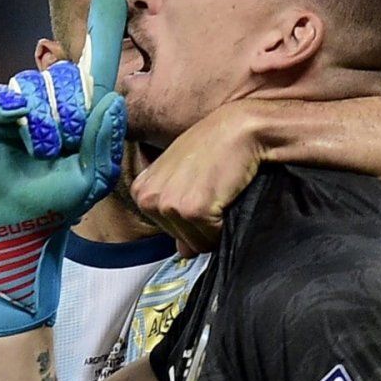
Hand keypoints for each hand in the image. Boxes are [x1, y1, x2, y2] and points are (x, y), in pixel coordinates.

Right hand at [0, 0, 127, 336]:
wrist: (23, 221)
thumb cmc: (61, 199)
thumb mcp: (95, 176)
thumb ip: (106, 140)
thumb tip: (111, 97)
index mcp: (83, 107)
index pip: (96, 64)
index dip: (104, 29)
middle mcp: (52, 96)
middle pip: (70, 77)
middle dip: (74, 115)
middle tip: (67, 146)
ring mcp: (20, 101)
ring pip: (41, 88)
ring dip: (49, 126)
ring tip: (44, 153)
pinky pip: (9, 97)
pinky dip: (20, 117)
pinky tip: (21, 136)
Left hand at [130, 101, 265, 256]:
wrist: (239, 129)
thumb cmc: (213, 147)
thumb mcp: (182, 176)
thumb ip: (175, 212)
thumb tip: (183, 252)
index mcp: (141, 191)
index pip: (167, 231)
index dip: (190, 218)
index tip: (200, 192)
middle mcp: (148, 199)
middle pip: (181, 241)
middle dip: (201, 225)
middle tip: (211, 191)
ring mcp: (168, 205)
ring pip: (197, 243)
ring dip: (214, 226)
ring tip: (218, 192)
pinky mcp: (192, 211)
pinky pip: (212, 238)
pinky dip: (225, 224)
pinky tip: (225, 194)